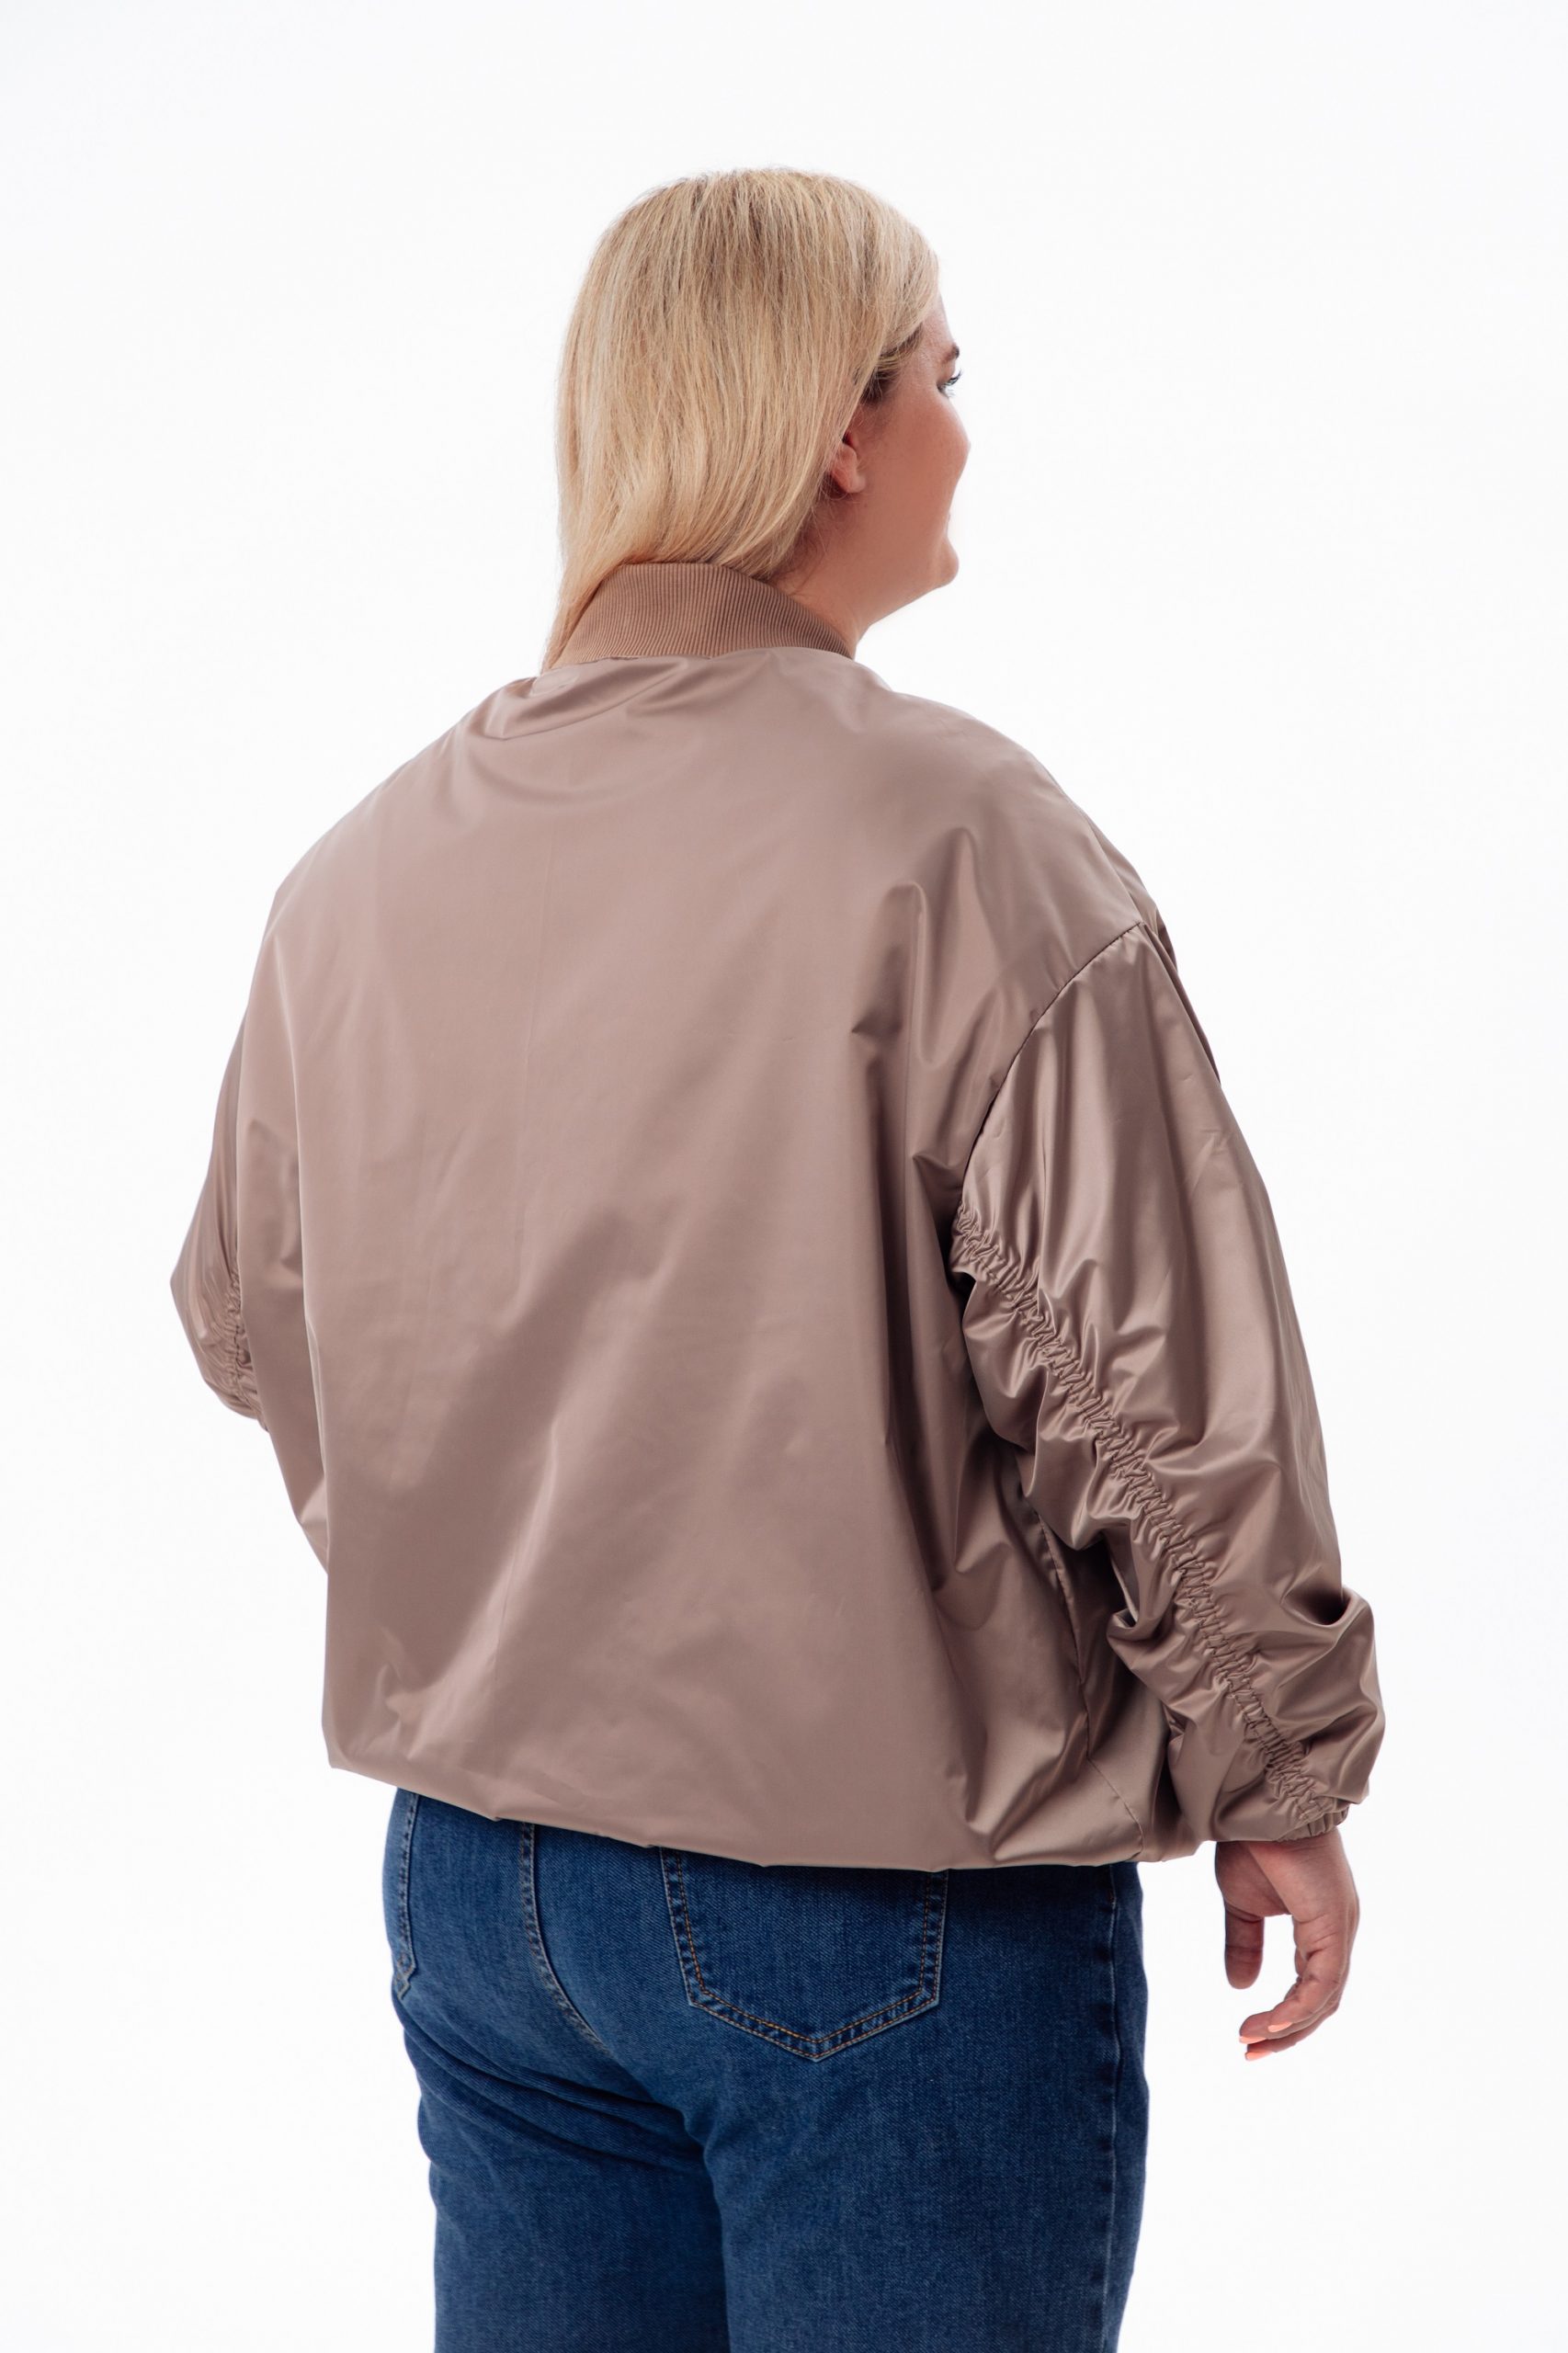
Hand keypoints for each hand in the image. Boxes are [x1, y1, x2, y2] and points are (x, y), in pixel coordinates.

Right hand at [1216, 1827, 1359, 2058]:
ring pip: (1324, 1999)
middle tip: (1248, 2052)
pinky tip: (1269, 2022)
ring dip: (1287, 2027)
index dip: (1282, 2018)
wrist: (1256, 1804)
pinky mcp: (1333, 1925)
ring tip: (1250, 2039)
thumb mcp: (1243, 1904)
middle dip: (1285, 2034)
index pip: (1311, 1988)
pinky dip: (1296, 2009)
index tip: (1246, 2037)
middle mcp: (1338, 1932)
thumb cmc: (1253, 1842)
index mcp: (1321, 1927)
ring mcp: (1340, 1929)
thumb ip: (1245, 1943)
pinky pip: (1322, 1983)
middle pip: (1321, 2002)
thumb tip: (1241, 1987)